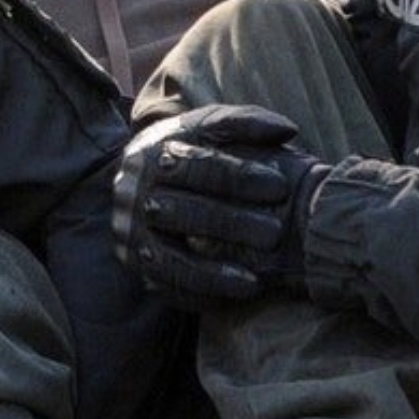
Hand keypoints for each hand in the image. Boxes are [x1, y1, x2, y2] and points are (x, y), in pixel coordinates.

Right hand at [112, 104, 328, 305]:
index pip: (196, 165)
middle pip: (183, 213)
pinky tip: (232, 296)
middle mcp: (134, 194)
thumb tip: (288, 131)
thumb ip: (246, 122)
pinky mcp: (134, 263)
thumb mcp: (209, 126)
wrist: (139, 179)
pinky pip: (165, 286)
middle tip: (275, 234)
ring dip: (212, 274)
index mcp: (152, 153)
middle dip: (232, 224)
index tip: (279, 186)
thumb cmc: (187, 150)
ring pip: (170, 259)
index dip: (238, 176)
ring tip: (254, 282)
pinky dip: (199, 294)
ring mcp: (130, 233)